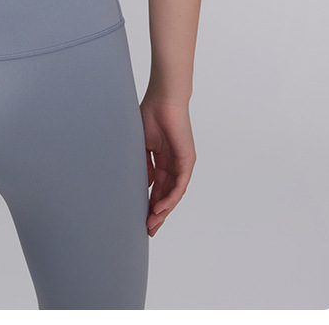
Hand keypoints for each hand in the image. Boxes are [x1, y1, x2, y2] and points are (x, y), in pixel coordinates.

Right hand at [139, 92, 195, 236]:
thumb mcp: (142, 145)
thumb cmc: (150, 115)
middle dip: (157, 213)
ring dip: (163, 210)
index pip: (157, 188)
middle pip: (166, 195)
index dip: (149, 203)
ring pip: (174, 194)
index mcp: (163, 160)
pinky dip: (170, 198)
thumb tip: (143, 185)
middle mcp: (174, 164)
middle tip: (148, 229)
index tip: (141, 219)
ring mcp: (181, 163)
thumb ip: (143, 165)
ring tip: (152, 223)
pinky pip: (180, 184)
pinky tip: (160, 208)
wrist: (163, 99)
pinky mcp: (187, 160)